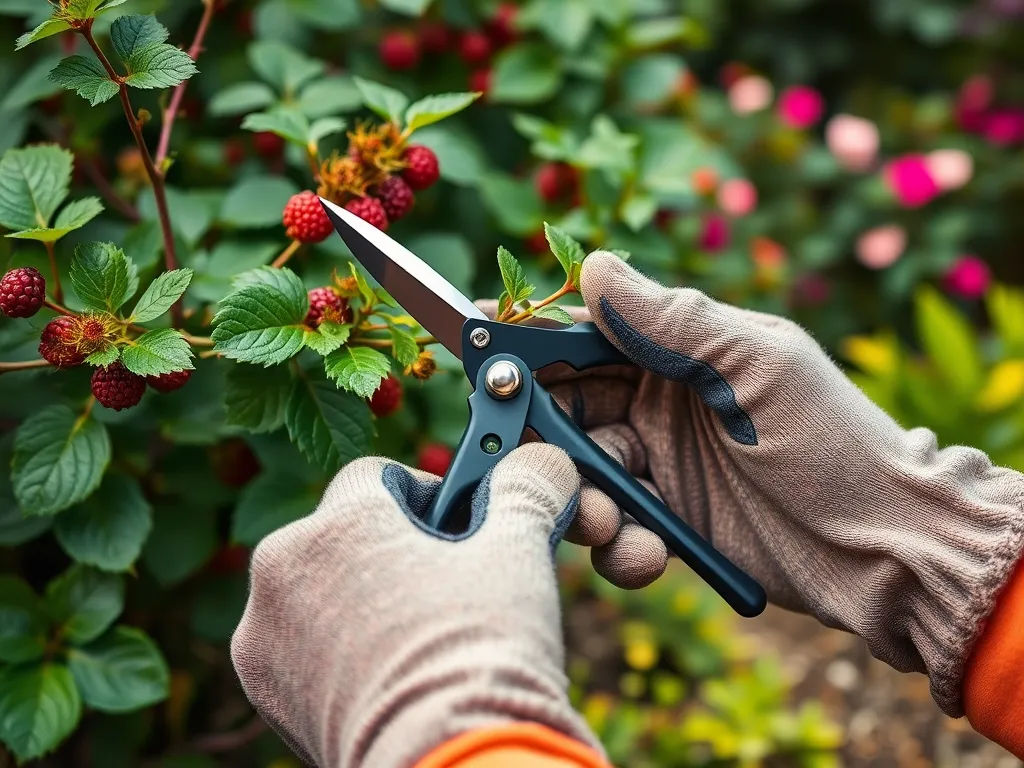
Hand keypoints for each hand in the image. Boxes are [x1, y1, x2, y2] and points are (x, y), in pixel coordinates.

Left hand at [230, 444, 599, 767]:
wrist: (452, 766)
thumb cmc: (482, 652)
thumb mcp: (517, 552)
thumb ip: (526, 488)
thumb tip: (543, 460)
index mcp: (336, 523)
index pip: (376, 476)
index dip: (426, 494)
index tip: (460, 524)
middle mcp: (281, 570)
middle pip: (342, 534)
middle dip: (391, 550)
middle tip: (447, 585)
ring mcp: (264, 636)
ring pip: (320, 589)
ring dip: (362, 598)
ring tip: (420, 638)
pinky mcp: (264, 693)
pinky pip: (303, 645)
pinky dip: (339, 649)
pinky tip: (391, 674)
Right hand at [527, 251, 1023, 717]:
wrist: (883, 544)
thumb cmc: (831, 440)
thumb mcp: (759, 365)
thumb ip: (676, 320)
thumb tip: (591, 268)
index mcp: (679, 353)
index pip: (586, 337)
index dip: (530, 341)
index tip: (477, 343)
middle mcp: (658, 405)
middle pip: (565, 410)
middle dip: (542, 436)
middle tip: (532, 462)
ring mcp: (659, 468)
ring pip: (580, 475)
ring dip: (579, 499)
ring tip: (605, 520)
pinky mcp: (665, 527)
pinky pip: (614, 533)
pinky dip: (618, 546)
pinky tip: (647, 552)